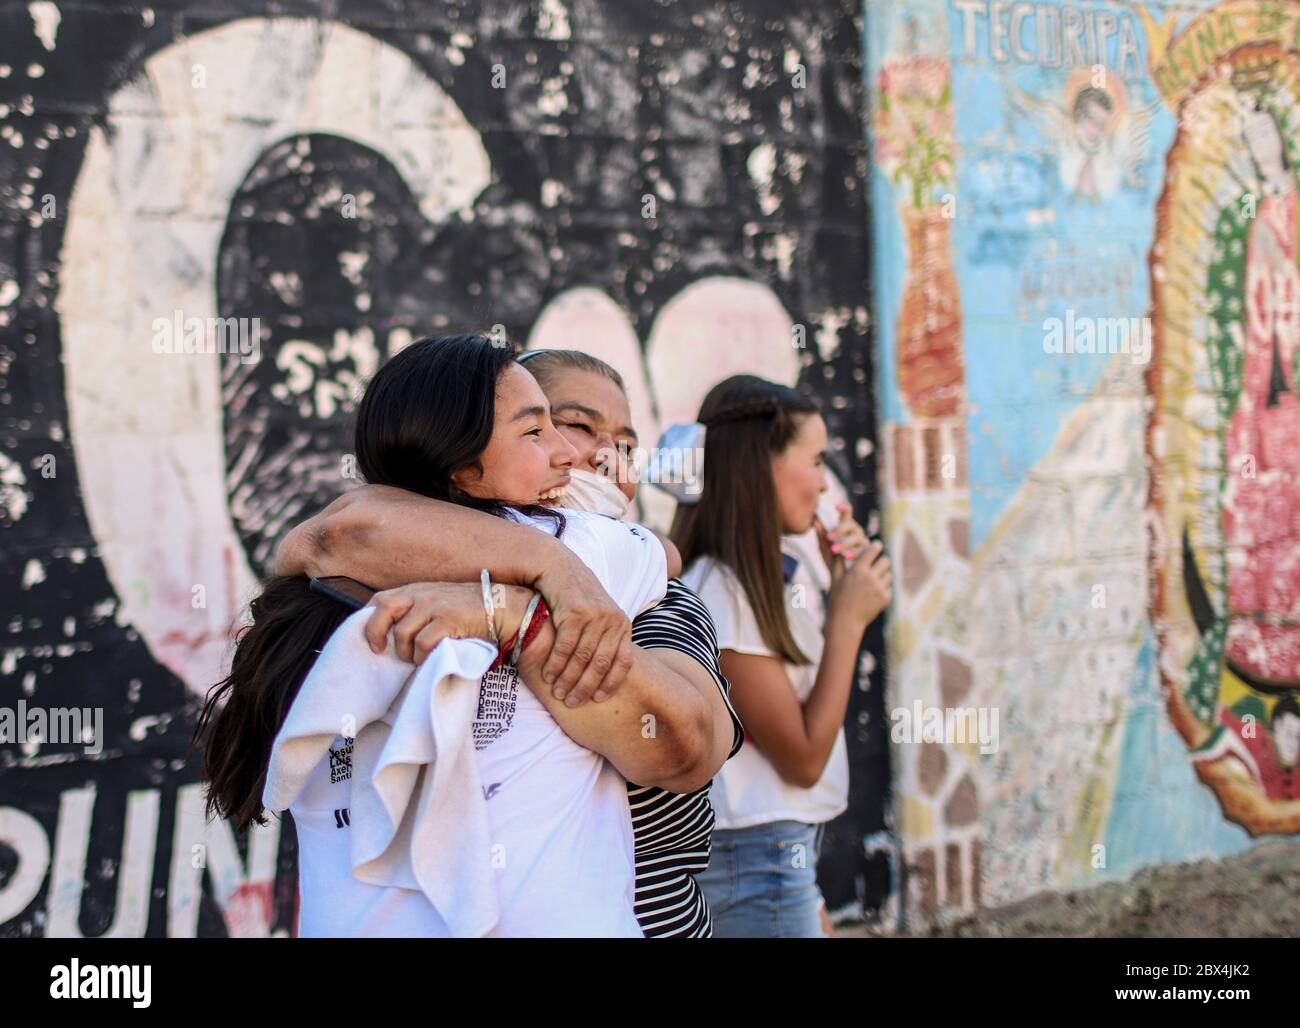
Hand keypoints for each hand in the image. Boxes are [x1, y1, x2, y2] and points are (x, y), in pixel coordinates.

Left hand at [363, 582, 494, 663]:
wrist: (504, 608)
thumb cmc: (470, 611)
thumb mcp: (439, 603)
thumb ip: (418, 611)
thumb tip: (393, 634)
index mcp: (418, 590)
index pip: (381, 599)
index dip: (369, 619)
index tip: (373, 640)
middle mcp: (423, 594)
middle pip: (384, 608)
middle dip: (376, 632)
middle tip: (380, 651)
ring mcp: (435, 605)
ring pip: (403, 633)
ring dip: (406, 652)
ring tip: (416, 659)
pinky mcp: (449, 619)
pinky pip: (424, 643)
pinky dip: (423, 656)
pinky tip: (431, 659)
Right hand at [535, 553, 633, 706]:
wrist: (558, 567)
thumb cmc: (576, 597)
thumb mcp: (599, 616)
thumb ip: (604, 640)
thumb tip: (603, 675)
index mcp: (623, 624)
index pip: (624, 662)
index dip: (611, 684)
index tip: (598, 700)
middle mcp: (614, 620)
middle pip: (601, 664)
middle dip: (585, 687)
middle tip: (572, 702)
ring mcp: (596, 615)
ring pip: (582, 658)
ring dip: (568, 679)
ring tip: (557, 693)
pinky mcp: (576, 612)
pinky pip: (566, 647)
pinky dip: (556, 664)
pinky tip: (547, 675)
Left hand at [815, 503, 869, 580]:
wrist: (843, 581)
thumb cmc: (833, 561)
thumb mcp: (825, 549)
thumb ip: (821, 536)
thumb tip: (814, 521)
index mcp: (847, 529)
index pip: (847, 515)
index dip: (844, 509)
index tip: (837, 506)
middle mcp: (857, 533)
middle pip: (852, 525)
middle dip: (840, 530)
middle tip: (829, 537)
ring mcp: (865, 543)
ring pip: (858, 538)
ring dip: (846, 543)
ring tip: (835, 550)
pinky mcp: (869, 555)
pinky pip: (864, 552)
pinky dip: (855, 554)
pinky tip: (847, 557)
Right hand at [827, 541, 891, 629]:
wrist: (846, 621)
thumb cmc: (838, 598)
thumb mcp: (835, 578)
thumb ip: (838, 561)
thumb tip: (837, 547)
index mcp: (858, 570)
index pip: (873, 550)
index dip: (876, 546)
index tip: (876, 545)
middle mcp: (870, 578)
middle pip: (886, 560)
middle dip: (881, 561)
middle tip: (876, 564)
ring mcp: (879, 588)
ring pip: (889, 574)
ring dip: (882, 575)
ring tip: (872, 582)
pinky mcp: (885, 598)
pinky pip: (888, 587)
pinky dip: (882, 589)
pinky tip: (872, 595)